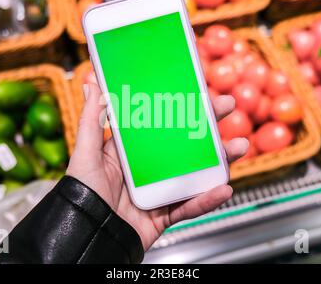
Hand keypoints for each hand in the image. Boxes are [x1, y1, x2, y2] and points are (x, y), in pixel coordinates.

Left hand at [66, 83, 248, 250]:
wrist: (87, 236)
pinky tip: (223, 188)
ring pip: (196, 174)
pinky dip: (207, 200)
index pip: (163, 124)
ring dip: (220, 161)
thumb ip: (90, 120)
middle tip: (227, 108)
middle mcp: (150, 169)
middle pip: (185, 145)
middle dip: (209, 127)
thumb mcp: (86, 153)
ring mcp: (160, 191)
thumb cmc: (81, 194)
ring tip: (239, 147)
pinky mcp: (165, 214)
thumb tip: (91, 84)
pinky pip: (190, 207)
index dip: (182, 108)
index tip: (199, 91)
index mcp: (133, 151)